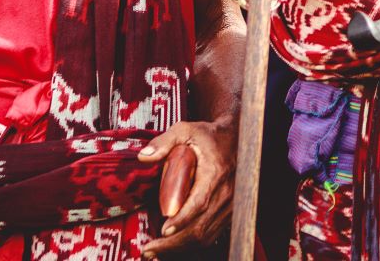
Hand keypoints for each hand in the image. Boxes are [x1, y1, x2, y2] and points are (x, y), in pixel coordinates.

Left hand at [138, 116, 236, 255]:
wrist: (235, 139)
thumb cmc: (208, 136)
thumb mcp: (186, 130)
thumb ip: (164, 142)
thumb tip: (143, 157)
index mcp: (216, 173)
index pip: (200, 202)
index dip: (182, 219)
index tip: (163, 229)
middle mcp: (226, 193)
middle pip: (200, 227)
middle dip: (173, 243)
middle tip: (148, 250)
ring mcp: (230, 206)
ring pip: (205, 235)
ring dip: (179, 247)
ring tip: (155, 252)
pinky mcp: (229, 213)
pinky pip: (210, 234)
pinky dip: (190, 244)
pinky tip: (172, 246)